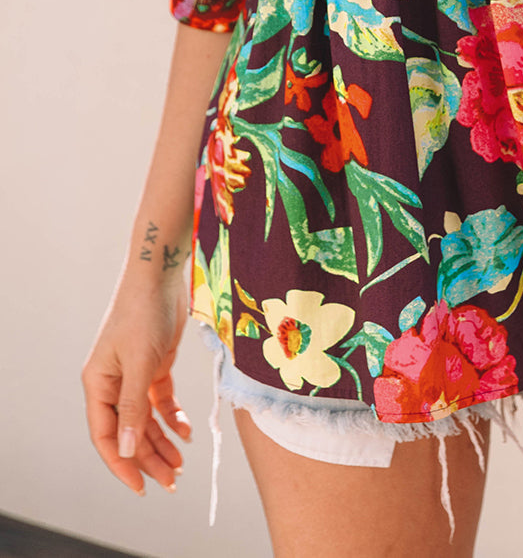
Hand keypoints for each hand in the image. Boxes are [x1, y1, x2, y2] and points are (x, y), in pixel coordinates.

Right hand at [82, 273, 191, 495]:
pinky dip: (173, 417)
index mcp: (98, 384)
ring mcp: (134, 375)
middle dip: (148, 457)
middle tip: (171, 480)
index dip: (122, 464)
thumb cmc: (143, 312)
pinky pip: (160, 401)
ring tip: (181, 464)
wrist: (161, 274)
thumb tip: (128, 449)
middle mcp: (113, 383)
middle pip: (129, 432)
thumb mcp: (140, 363)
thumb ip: (134, 407)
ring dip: (162, 441)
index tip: (141, 486)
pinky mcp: (154, 365)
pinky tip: (186, 430)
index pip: (106, 435)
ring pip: (145, 420)